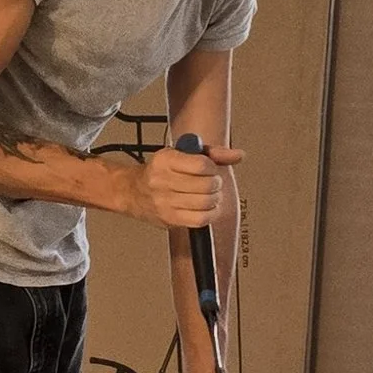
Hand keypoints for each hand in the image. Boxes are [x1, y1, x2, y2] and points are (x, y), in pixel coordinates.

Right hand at [117, 140, 242, 227]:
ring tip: (210, 195)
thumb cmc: (161, 171)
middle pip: (206, 185)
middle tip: (212, 183)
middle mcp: (162, 180)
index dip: (212, 168)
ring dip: (214, 199)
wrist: (133, 191)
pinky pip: (200, 219)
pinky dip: (210, 214)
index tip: (210, 169)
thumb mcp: (182, 153)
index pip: (201, 165)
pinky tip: (207, 208)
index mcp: (165, 160)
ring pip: (205, 202)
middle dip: (216, 184)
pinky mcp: (169, 219)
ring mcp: (164, 202)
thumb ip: (213, 153)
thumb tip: (239, 155)